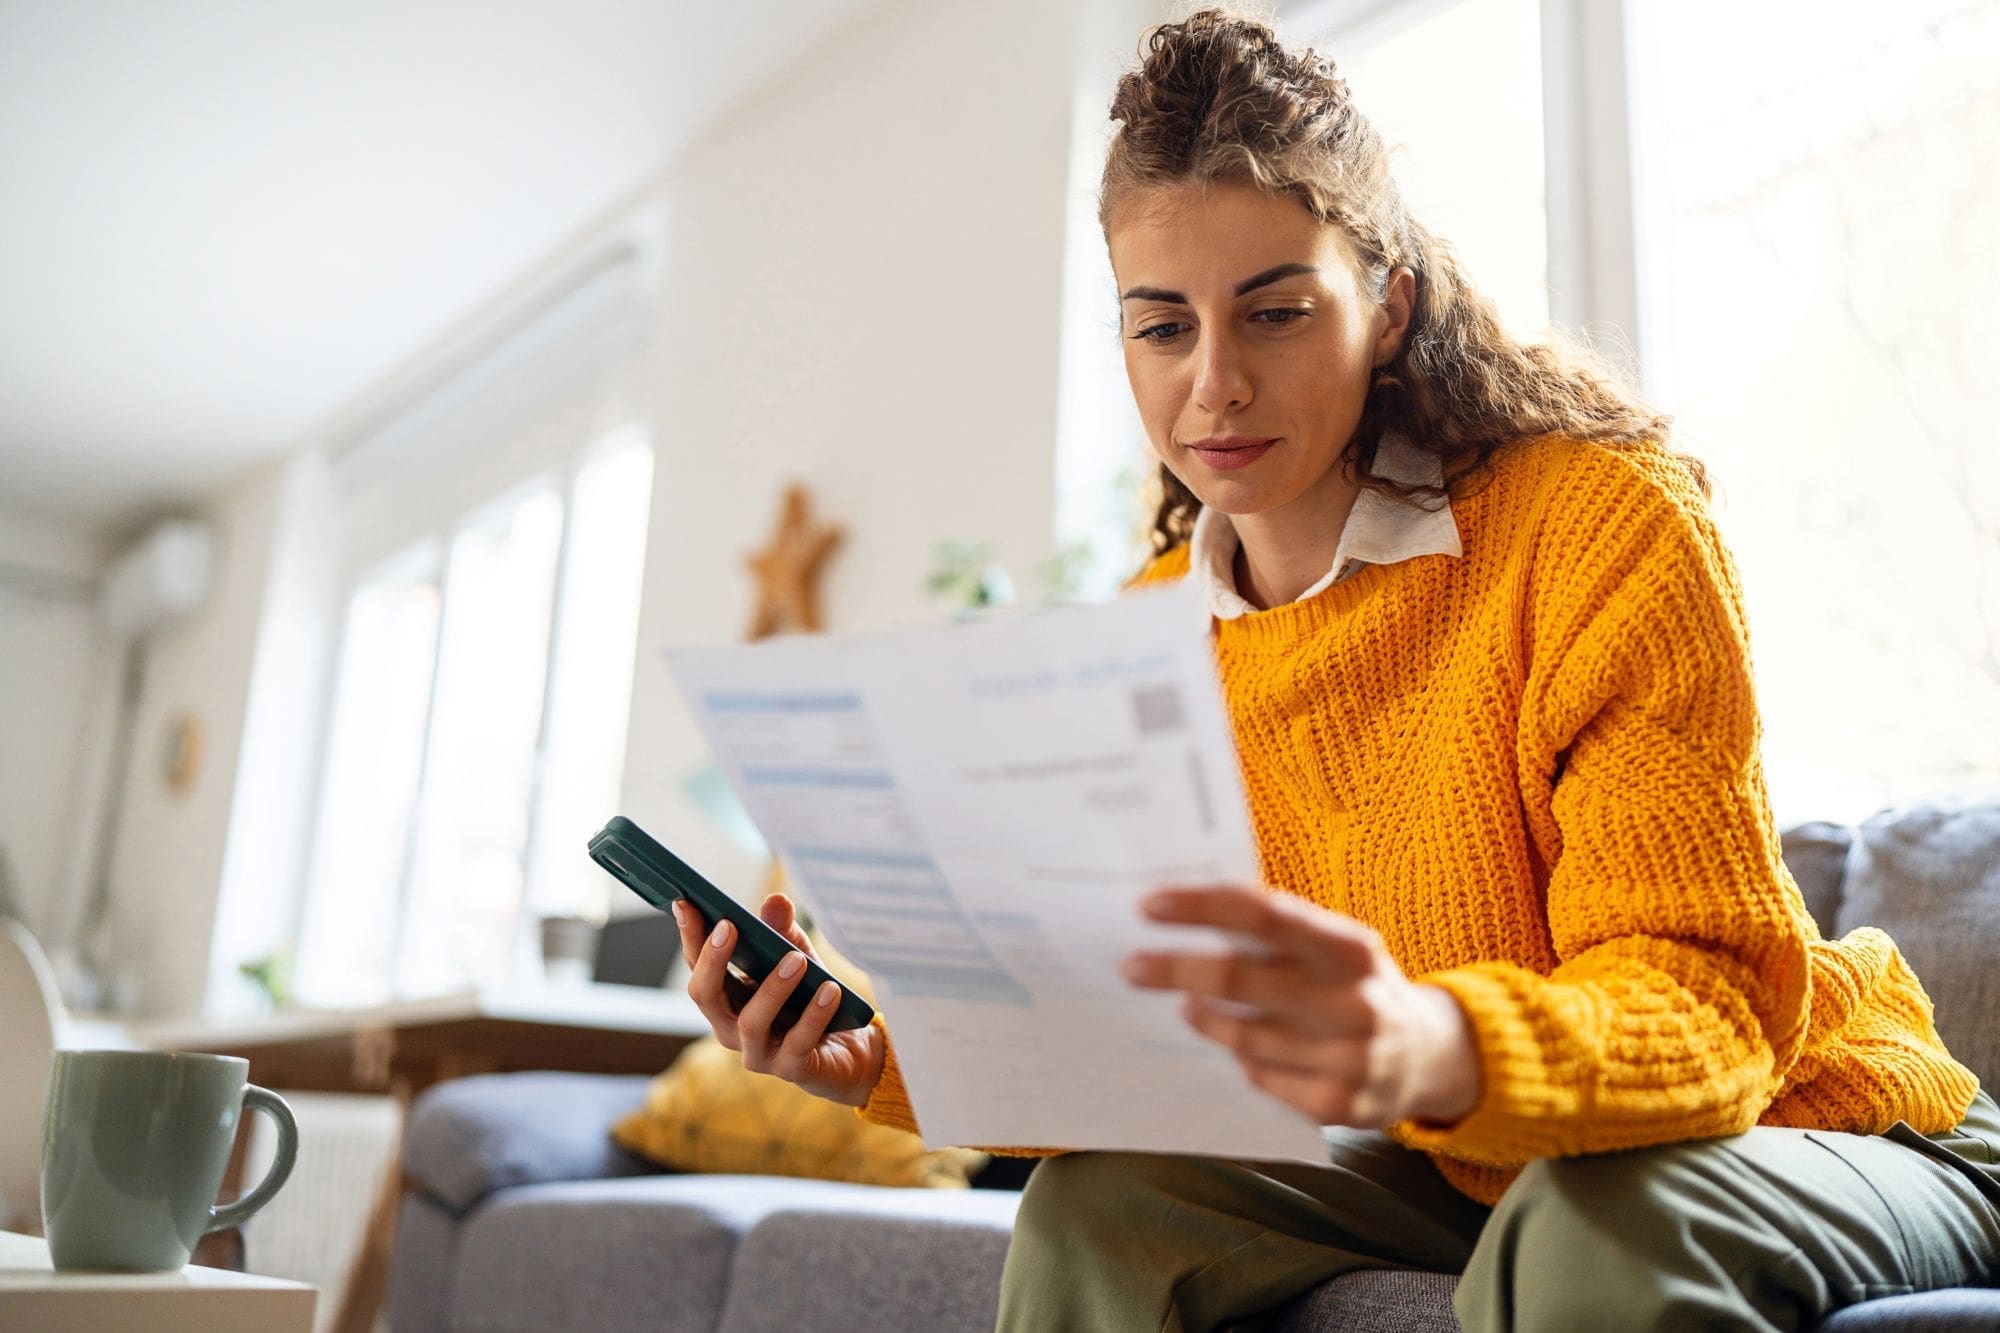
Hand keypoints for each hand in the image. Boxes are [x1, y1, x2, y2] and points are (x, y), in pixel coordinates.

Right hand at [676, 893, 885, 1107]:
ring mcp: (758, 1053)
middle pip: (705, 996)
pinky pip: (798, 1042)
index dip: (690, 936)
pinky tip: (830, 990)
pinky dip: (814, 1014)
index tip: (686, 902)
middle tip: (728, 925)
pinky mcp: (791, 1069)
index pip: (697, 967)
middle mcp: (730, 1028)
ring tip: (796, 959)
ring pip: (751, 1022)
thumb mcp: (799, 957)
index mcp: (724, 998)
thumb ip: (783, 932)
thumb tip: (776, 901)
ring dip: (773, 988)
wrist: (848, 1047)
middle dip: (713, 959)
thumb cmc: (810, 998)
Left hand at [1120, 885, 1479, 1128]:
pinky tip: (1243, 1048)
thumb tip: (1186, 912)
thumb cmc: (1358, 985)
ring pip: (1243, 1037)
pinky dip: (1244, 1060)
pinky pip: (1262, 1079)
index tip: (1148, 906)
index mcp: (1350, 947)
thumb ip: (1278, 931)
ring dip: (1204, 1019)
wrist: (1432, 1057)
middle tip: (1132, 966)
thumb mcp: (1336, 945)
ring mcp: (1350, 1059)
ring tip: (1188, 1007)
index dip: (1201, 907)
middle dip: (1174, 970)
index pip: (1264, 915)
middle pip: (1239, 980)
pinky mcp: (1341, 1107)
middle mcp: (1354, 1001)